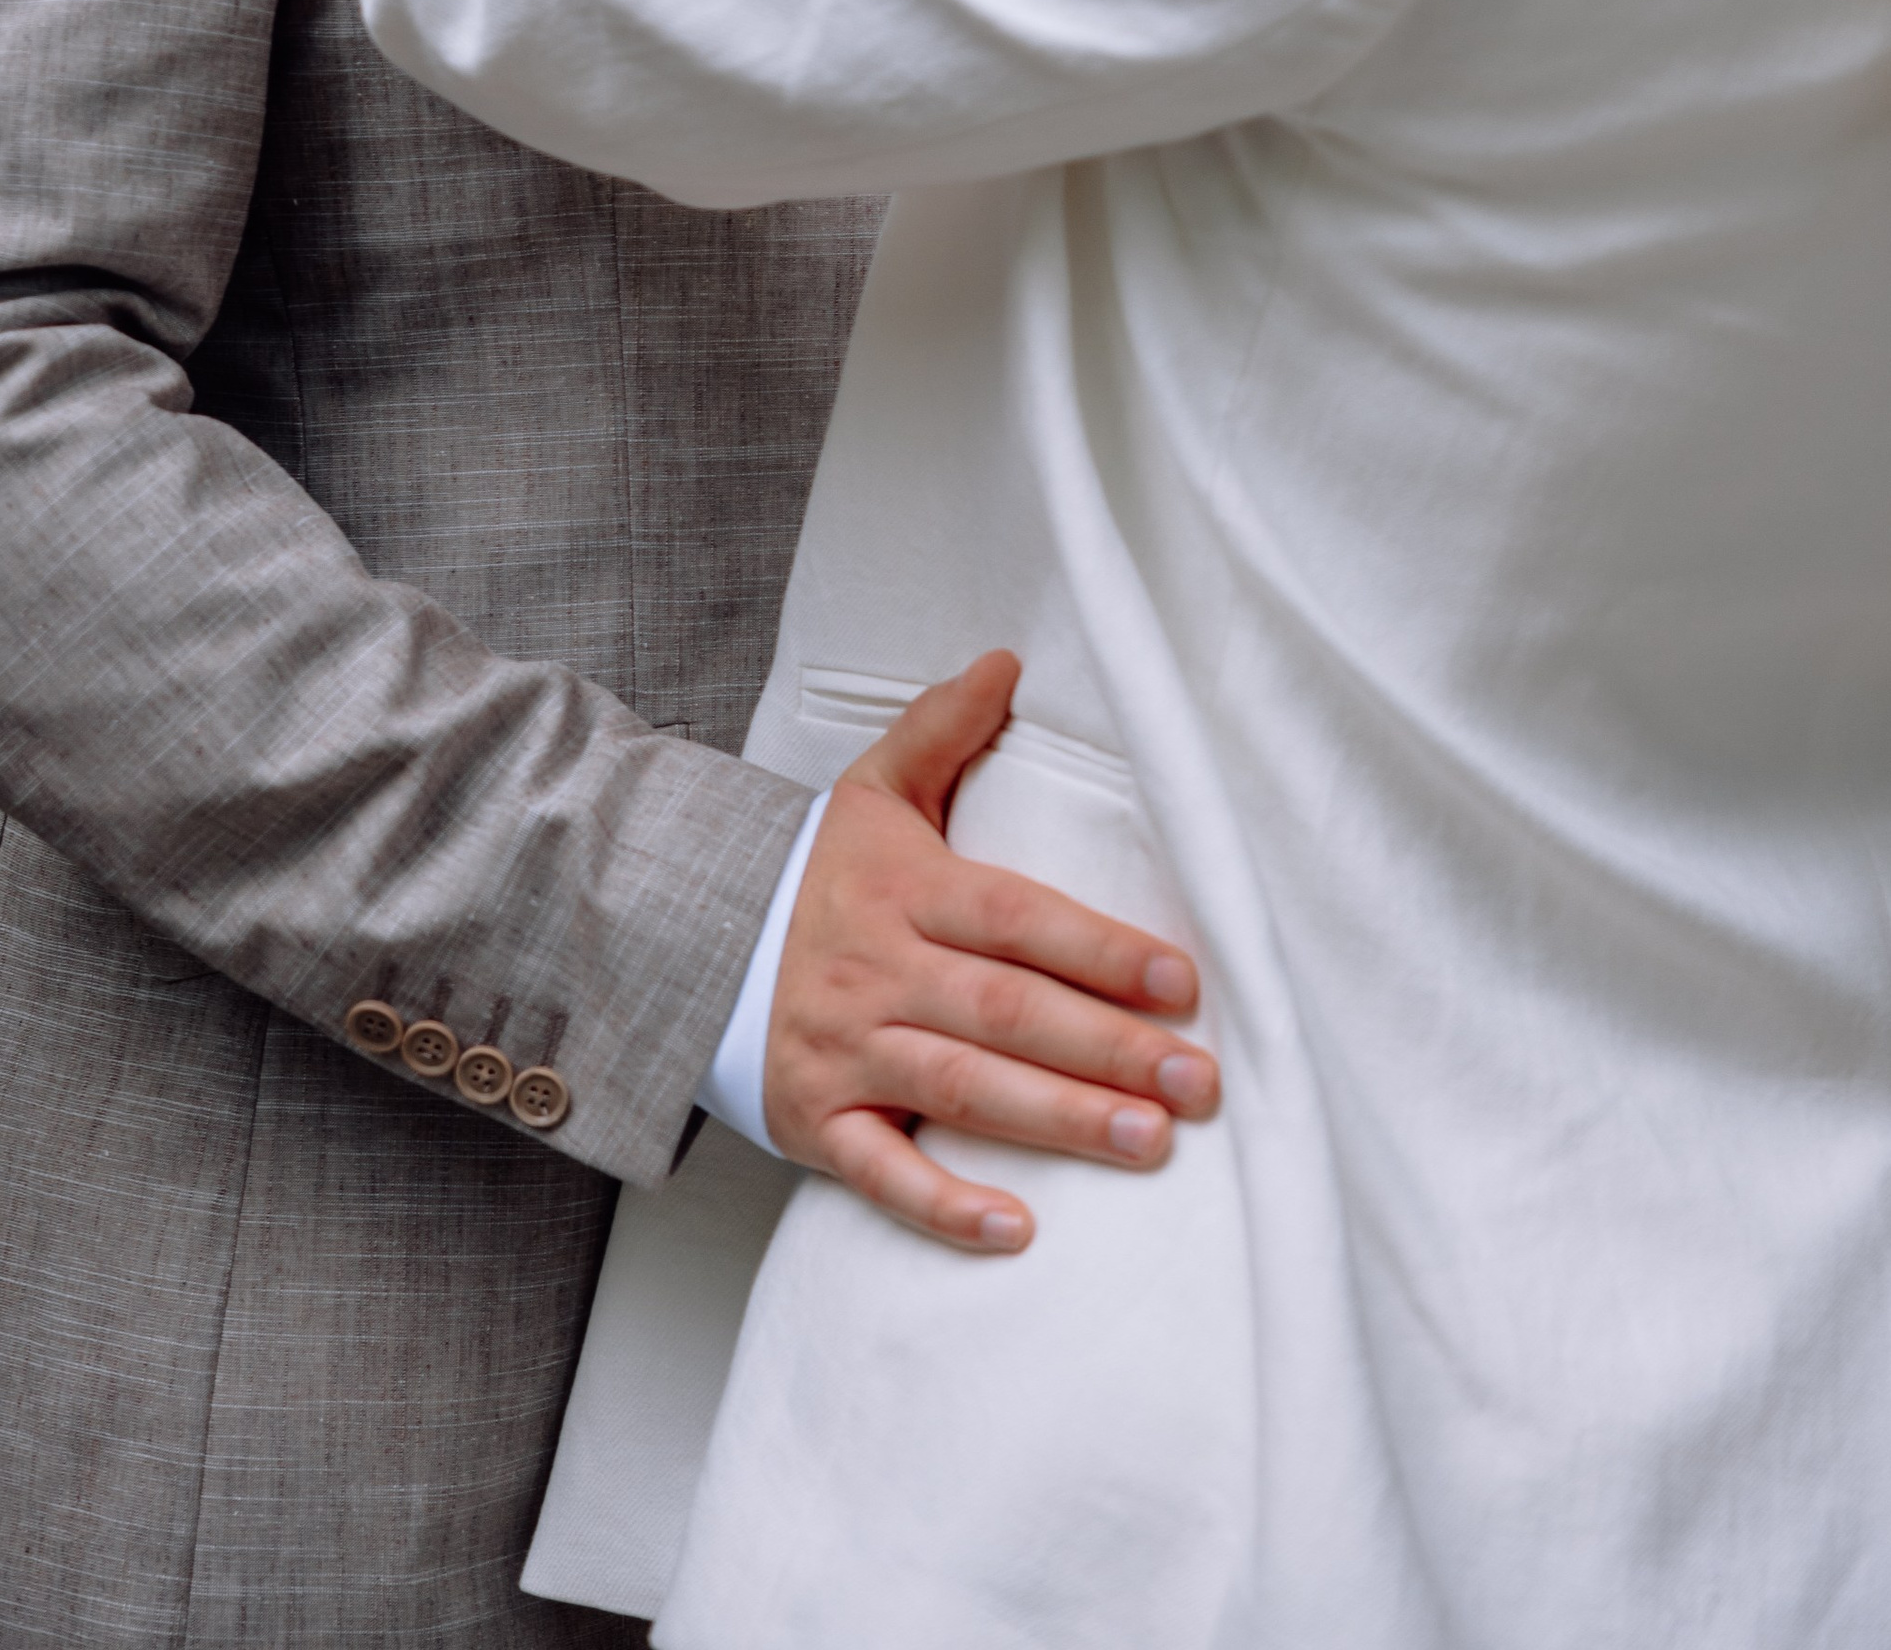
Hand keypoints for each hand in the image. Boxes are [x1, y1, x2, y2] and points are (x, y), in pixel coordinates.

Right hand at [764, 650, 1218, 1253]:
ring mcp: (844, 1053)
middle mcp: (875, 973)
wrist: (692, 940)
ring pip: (960, 1091)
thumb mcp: (874, 789)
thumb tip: (1008, 661)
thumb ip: (944, 728)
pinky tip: (1018, 1229)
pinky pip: (882, 1173)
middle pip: (1004, 1013)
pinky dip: (946, 1207)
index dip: (1097, 949)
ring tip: (1148, 1142)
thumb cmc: (818, 874)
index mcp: (902, 890)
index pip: (1013, 918)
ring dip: (1059, 1120)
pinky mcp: (817, 1123)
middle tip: (1198, 1082)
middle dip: (1107, 1048)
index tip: (1181, 981)